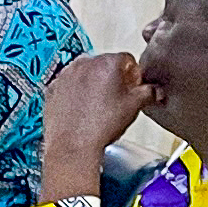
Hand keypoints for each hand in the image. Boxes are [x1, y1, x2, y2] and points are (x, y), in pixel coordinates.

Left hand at [38, 50, 156, 204]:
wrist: (72, 147)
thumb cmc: (101, 126)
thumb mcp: (134, 107)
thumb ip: (149, 92)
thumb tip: (156, 90)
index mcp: (107, 62)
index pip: (127, 60)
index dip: (133, 75)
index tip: (133, 87)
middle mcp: (84, 64)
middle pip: (105, 65)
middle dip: (112, 78)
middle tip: (116, 99)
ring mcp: (65, 76)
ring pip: (85, 74)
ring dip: (93, 85)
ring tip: (98, 107)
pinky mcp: (52, 89)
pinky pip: (68, 86)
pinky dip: (74, 94)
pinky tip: (81, 110)